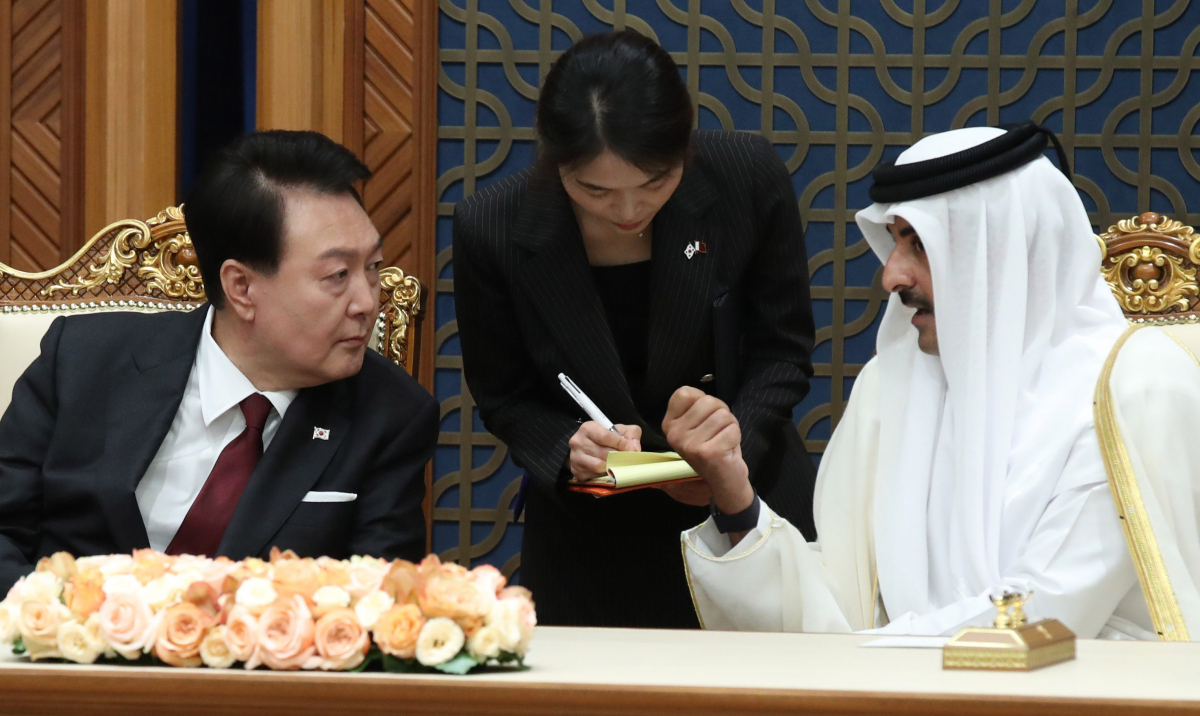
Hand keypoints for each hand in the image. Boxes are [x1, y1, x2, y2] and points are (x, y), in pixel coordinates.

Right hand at [568, 422, 641, 481]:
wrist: (585, 449)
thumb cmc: (604, 438)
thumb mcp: (618, 430)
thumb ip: (631, 433)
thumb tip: (635, 447)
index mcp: (588, 428)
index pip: (606, 436)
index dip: (621, 444)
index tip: (632, 449)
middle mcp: (578, 442)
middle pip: (603, 453)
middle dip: (618, 457)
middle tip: (628, 459)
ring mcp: (575, 458)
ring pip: (598, 466)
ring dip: (612, 467)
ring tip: (618, 465)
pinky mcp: (577, 471)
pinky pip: (594, 476)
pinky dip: (604, 475)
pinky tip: (608, 470)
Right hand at [662, 387, 753, 514]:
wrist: (724, 481)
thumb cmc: (714, 446)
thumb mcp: (698, 424)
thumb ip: (696, 406)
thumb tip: (703, 397)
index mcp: (669, 425)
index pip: (684, 392)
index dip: (702, 400)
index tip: (705, 418)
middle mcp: (674, 435)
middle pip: (708, 401)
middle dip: (721, 413)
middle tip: (718, 432)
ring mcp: (689, 445)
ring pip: (722, 414)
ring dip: (730, 425)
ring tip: (723, 440)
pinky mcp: (708, 453)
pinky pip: (732, 428)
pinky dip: (736, 436)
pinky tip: (727, 449)